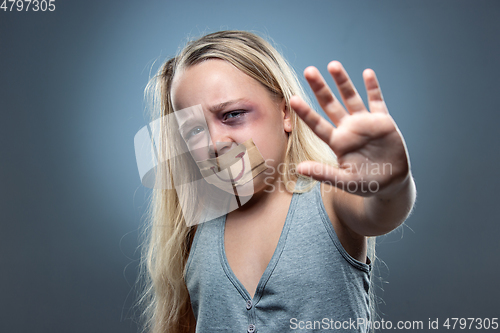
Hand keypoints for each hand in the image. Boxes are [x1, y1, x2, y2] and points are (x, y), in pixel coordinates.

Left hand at [290, 61, 410, 197]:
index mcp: (337, 142)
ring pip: (351, 97)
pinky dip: (373, 87)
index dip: (305, 112)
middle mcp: (348, 128)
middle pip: (330, 104)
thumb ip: (324, 173)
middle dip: (320, 88)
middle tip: (309, 70)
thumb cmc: (366, 184)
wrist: (391, 183)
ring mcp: (365, 122)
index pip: (317, 124)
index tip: (292, 99)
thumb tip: (299, 168)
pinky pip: (377, 101)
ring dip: (343, 82)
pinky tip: (367, 73)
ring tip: (333, 65)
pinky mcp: (383, 121)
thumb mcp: (345, 181)